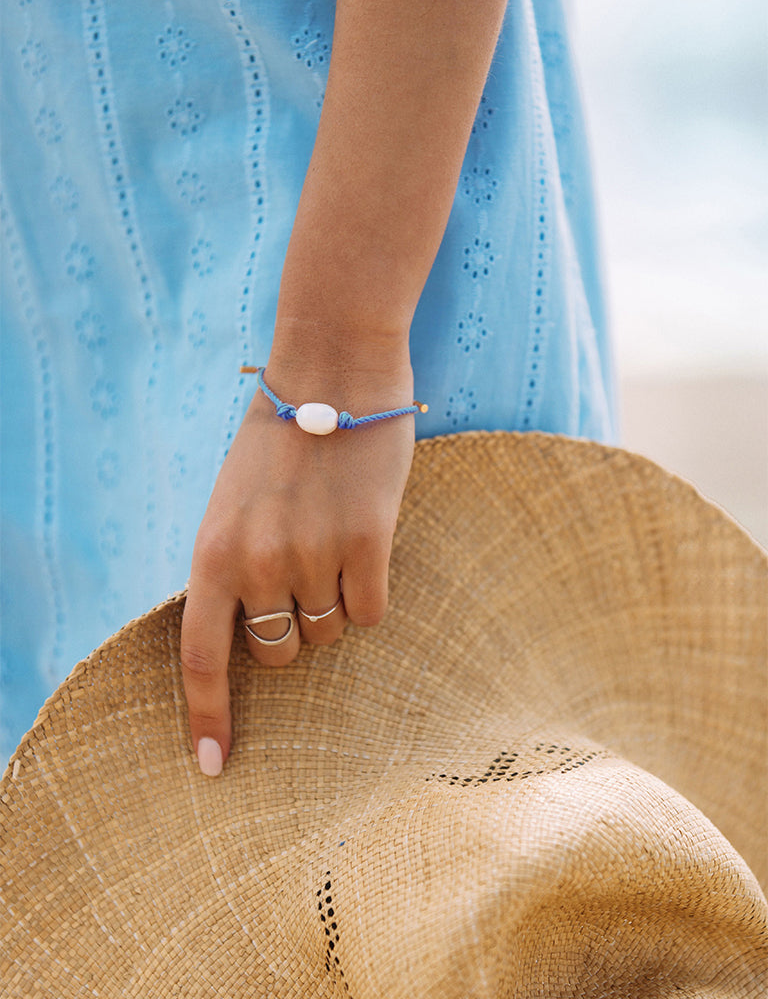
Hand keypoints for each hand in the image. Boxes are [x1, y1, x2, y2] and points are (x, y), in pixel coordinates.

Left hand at [180, 359, 415, 774]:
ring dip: (334, 601)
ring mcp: (312, 555)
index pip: (199, 656)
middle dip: (293, 629)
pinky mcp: (367, 545)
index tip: (212, 767)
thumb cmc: (283, 437)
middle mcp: (257, 562)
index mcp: (212, 551)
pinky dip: (371, 591)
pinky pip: (372, 614)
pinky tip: (367, 541)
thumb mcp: (232, 502)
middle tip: (305, 574)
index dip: (206, 717)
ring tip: (334, 538)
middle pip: (279, 652)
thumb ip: (233, 566)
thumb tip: (256, 634)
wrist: (335, 369)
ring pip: (329, 632)